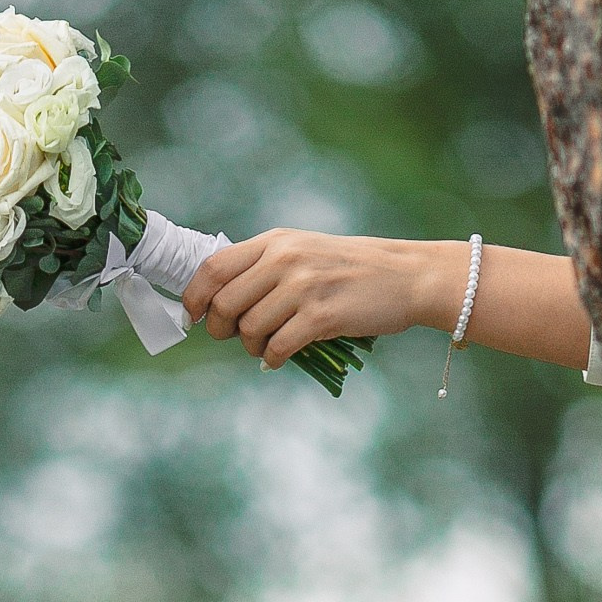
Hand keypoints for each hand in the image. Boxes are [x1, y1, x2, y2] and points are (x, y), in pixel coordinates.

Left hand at [182, 232, 449, 369]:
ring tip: (266, 348)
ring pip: (249, 329)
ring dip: (251, 348)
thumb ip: (264, 267)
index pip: (214, 268)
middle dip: (221, 330)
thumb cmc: (352, 268)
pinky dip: (272, 360)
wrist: (407, 275)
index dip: (194, 297)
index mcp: (275, 241)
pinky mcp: (322, 315)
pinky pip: (277, 347)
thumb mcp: (303, 250)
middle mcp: (285, 259)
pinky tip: (279, 359)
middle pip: (224, 304)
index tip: (194, 317)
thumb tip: (219, 301)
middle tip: (236, 338)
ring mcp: (304, 287)